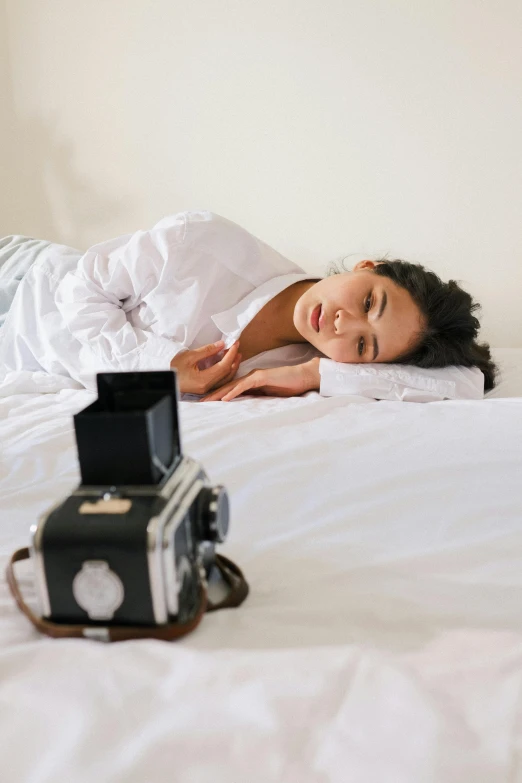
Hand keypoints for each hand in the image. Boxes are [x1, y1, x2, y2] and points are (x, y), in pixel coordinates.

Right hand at [170, 340, 241, 393]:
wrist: (164, 380)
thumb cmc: (173, 368)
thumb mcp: (189, 356)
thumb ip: (207, 350)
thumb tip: (221, 345)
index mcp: (204, 380)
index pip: (223, 366)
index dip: (231, 354)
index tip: (235, 344)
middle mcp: (207, 386)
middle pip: (227, 373)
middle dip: (234, 360)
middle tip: (237, 347)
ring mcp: (206, 389)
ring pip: (225, 378)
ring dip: (232, 366)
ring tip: (235, 354)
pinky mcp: (204, 388)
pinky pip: (220, 380)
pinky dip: (225, 371)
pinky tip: (226, 363)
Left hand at [200, 358, 319, 401]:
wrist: (304, 376)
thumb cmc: (290, 385)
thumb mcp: (270, 394)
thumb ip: (258, 398)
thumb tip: (248, 407)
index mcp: (251, 382)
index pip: (231, 389)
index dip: (218, 396)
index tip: (207, 405)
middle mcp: (250, 377)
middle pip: (227, 387)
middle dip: (212, 395)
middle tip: (199, 404)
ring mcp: (255, 376)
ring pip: (232, 386)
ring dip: (218, 394)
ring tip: (206, 402)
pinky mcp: (261, 377)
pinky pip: (244, 386)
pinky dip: (234, 393)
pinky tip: (225, 399)